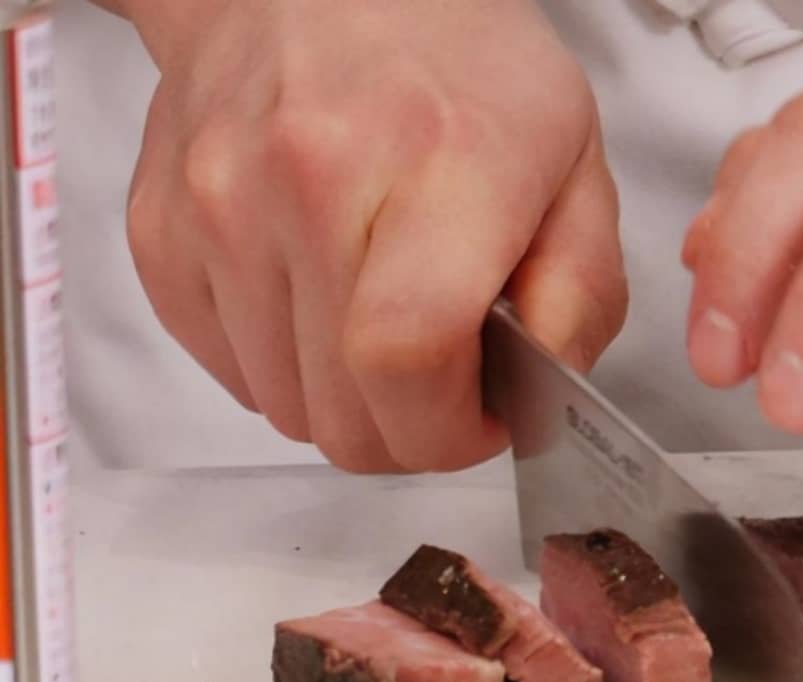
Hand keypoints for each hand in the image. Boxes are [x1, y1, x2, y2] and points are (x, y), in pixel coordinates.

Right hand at [123, 0, 625, 470]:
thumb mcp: (574, 161)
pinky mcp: (161, 230)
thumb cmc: (459, 67)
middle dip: (410, 433)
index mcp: (438, 164)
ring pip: (282, 408)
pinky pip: (227, 370)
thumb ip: (581, 291)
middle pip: (342, 412)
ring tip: (386, 327)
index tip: (482, 421)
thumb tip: (546, 395)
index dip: (447, 430)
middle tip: (446, 386)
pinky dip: (284, 369)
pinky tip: (326, 303)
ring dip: (346, 403)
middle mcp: (309, 180)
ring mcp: (218, 205)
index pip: (406, 354)